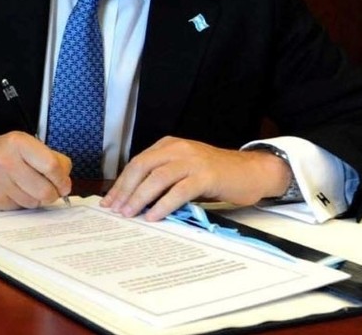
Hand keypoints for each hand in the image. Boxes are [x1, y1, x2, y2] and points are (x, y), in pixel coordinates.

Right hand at [0, 131, 71, 209]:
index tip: (64, 184)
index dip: (62, 179)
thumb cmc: (2, 154)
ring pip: (34, 202)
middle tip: (50, 190)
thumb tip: (65, 184)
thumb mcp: (24, 145)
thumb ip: (50, 159)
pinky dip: (21, 203)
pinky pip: (19, 208)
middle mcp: (6, 161)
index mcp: (18, 143)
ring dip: (36, 199)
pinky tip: (13, 192)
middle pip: (45, 190)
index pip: (52, 166)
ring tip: (27, 187)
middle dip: (53, 194)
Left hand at [101, 136, 291, 220]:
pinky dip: (164, 204)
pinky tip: (154, 216)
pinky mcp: (206, 175)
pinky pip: (179, 190)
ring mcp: (192, 161)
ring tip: (130, 214)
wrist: (252, 171)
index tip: (109, 201)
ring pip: (157, 178)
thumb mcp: (185, 169)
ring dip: (140, 198)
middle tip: (115, 209)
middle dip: (125, 190)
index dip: (121, 183)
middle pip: (142, 167)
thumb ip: (163, 178)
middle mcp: (178, 149)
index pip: (137, 163)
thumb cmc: (217, 174)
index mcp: (169, 146)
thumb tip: (135, 200)